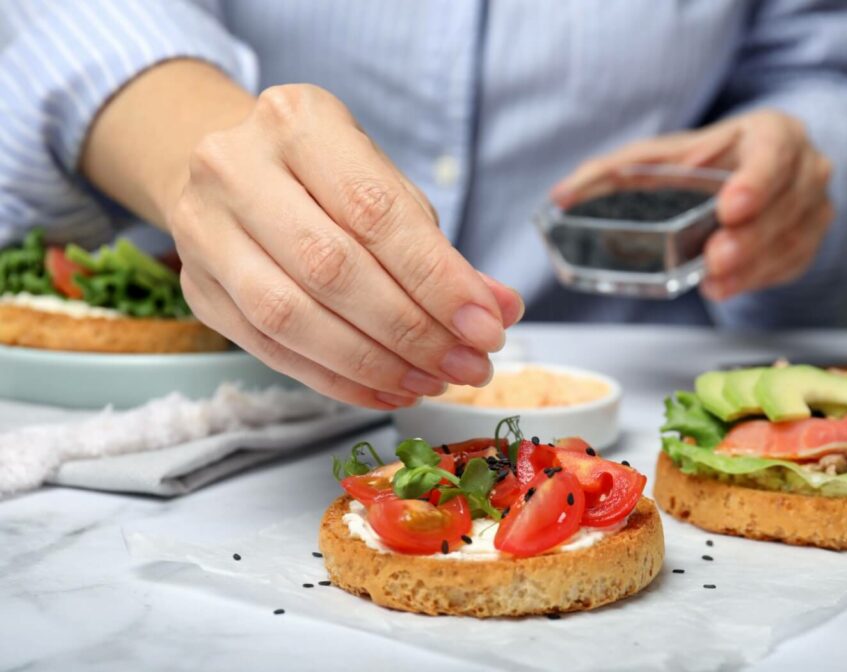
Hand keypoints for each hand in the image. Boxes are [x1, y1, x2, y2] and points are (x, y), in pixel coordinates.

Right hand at [166, 84, 521, 408]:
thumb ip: (438, 249)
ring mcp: (203, 231)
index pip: (375, 212)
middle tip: (468, 364)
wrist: (230, 172)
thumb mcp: (384, 186)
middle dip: (412, 329)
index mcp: (297, 122)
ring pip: (291, 317)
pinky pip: (270, 349)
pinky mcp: (197, 290)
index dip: (437, 279)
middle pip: (331, 268)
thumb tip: (499, 309)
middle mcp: (236, 169)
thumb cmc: (324, 178)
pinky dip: (337, 379)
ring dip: (374, 363)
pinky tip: (387, 388)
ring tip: (432, 381)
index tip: (487, 325)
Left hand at [552, 109, 833, 301]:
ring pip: (792, 239)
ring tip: (716, 279)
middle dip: (750, 236)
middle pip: (786, 204)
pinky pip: (792, 264)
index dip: (755, 181)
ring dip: (752, 265)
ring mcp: (814, 206)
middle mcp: (804, 166)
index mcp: (772, 132)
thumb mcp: (659, 158)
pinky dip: (758, 279)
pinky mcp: (808, 241)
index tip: (729, 206)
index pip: (773, 153)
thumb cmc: (704, 161)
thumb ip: (611, 172)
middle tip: (715, 257)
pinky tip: (726, 285)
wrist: (750, 174)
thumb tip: (559, 196)